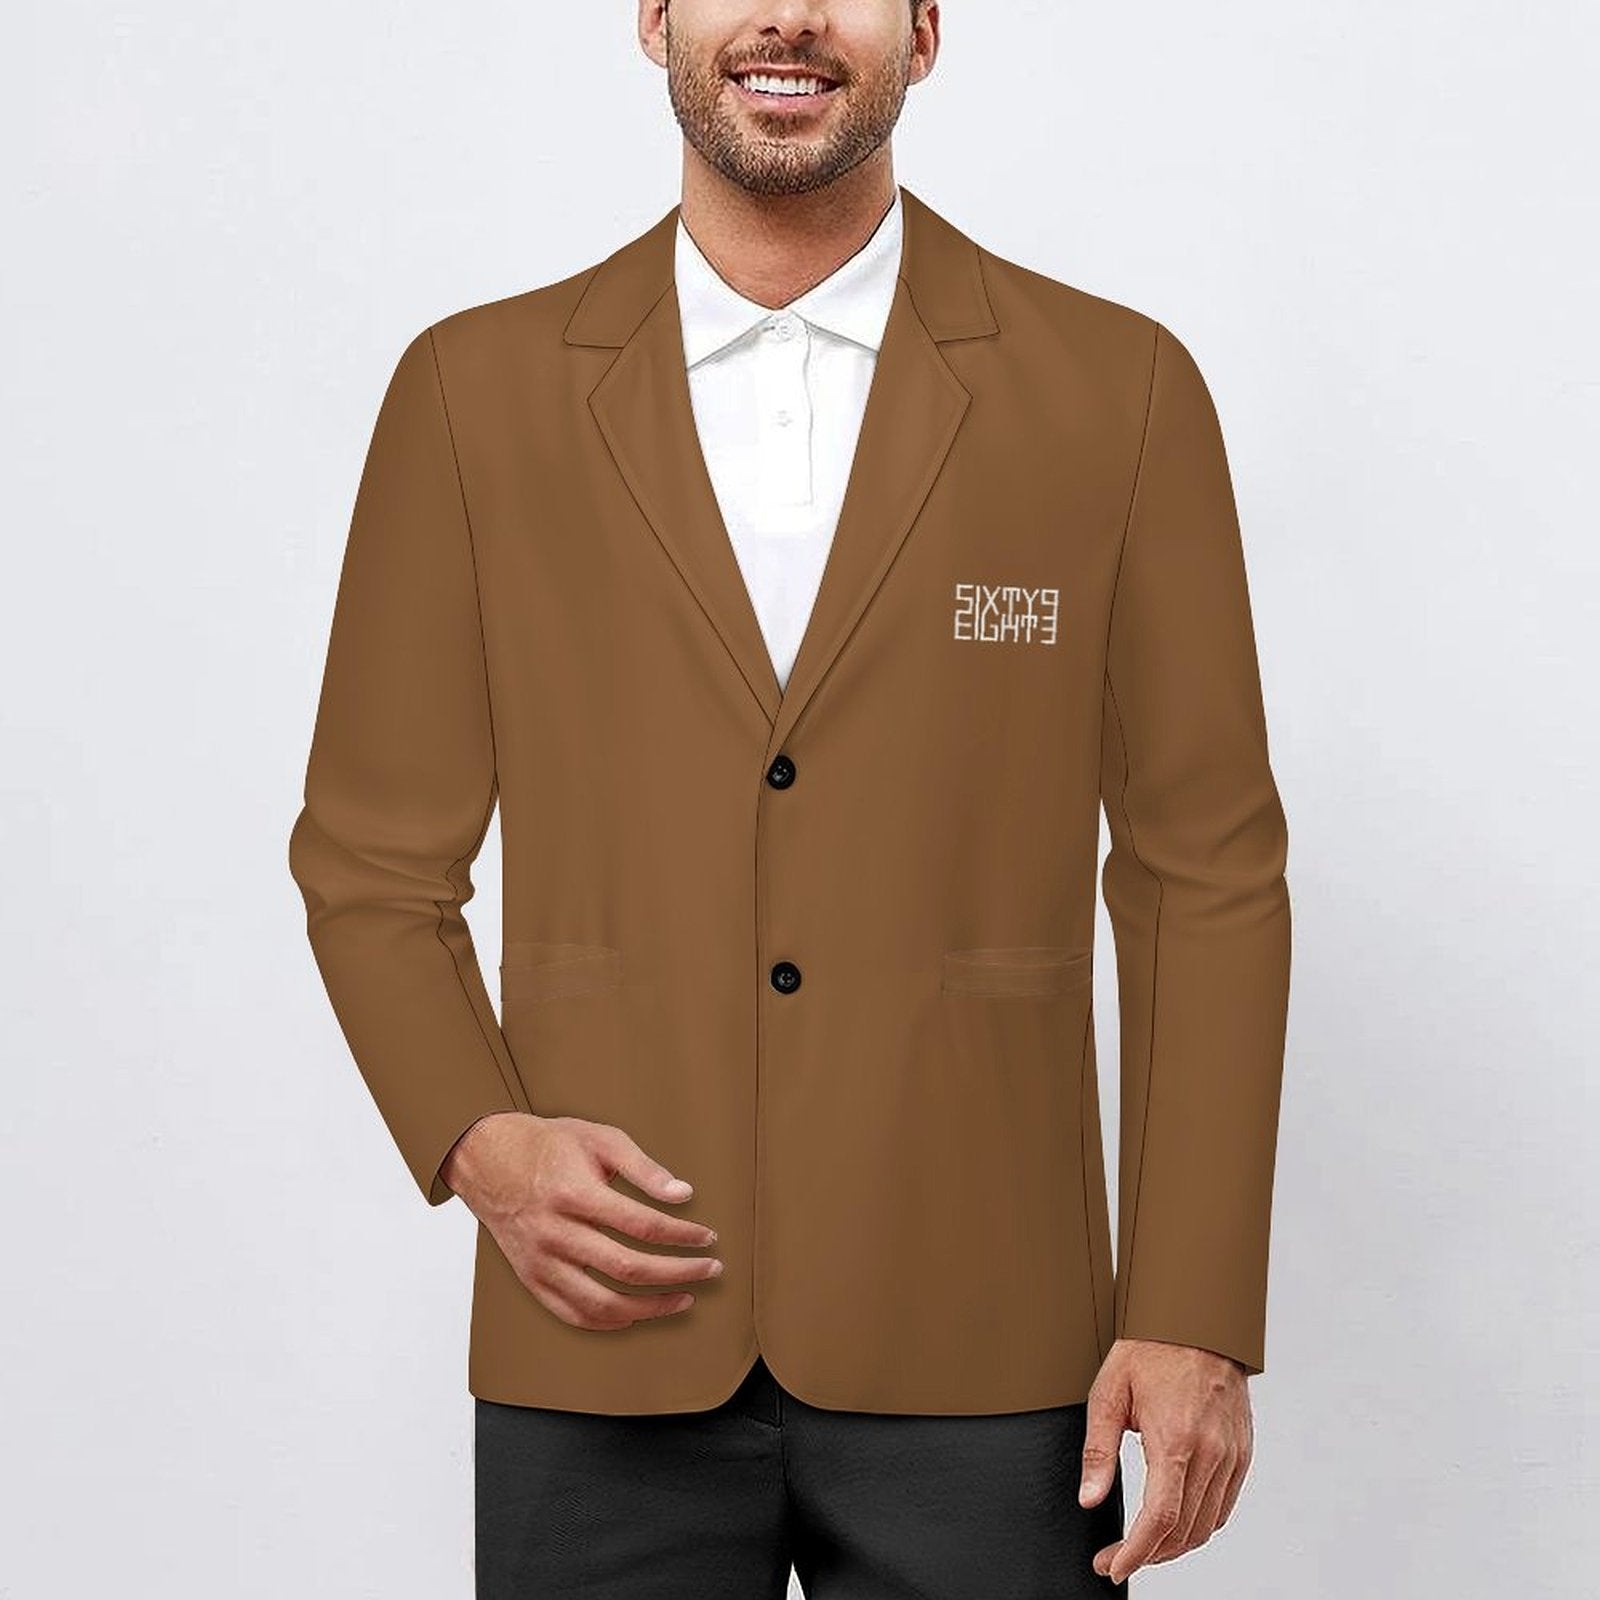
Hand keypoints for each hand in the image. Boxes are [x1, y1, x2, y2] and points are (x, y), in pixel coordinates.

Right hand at [439, 1112, 722, 1329]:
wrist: (488, 1160)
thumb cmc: (549, 1145)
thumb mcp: (599, 1138)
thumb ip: (643, 1167)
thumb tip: (683, 1193)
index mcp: (575, 1193)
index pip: (642, 1225)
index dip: (683, 1235)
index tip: (708, 1238)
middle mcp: (555, 1232)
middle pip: (628, 1268)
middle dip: (679, 1273)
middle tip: (710, 1269)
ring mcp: (541, 1262)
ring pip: (602, 1304)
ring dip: (650, 1308)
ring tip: (683, 1299)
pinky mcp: (531, 1279)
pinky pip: (574, 1315)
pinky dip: (610, 1322)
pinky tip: (638, 1313)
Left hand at [1078, 1337, 1253, 1582]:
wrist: (1197, 1321)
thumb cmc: (1150, 1350)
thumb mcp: (1110, 1392)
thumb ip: (1099, 1450)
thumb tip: (1090, 1498)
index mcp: (1176, 1439)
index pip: (1160, 1519)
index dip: (1136, 1553)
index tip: (1113, 1566)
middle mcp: (1211, 1452)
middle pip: (1185, 1532)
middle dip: (1148, 1556)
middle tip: (1117, 1559)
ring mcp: (1232, 1454)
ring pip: (1207, 1525)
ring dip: (1174, 1546)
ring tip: (1142, 1547)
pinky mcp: (1242, 1452)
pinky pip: (1224, 1506)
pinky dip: (1200, 1525)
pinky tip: (1175, 1523)